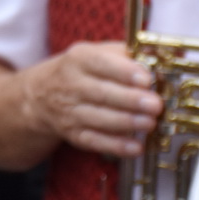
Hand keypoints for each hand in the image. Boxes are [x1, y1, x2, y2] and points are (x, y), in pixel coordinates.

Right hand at [25, 41, 161, 158]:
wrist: (41, 94)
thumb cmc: (81, 71)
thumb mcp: (95, 52)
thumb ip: (124, 53)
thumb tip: (156, 57)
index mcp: (78, 59)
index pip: (100, 63)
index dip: (124, 72)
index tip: (146, 79)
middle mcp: (70, 84)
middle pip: (101, 93)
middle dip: (130, 100)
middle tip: (155, 105)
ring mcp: (69, 111)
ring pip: (99, 118)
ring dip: (127, 122)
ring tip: (150, 123)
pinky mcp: (73, 133)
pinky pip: (95, 141)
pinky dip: (116, 146)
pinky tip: (136, 147)